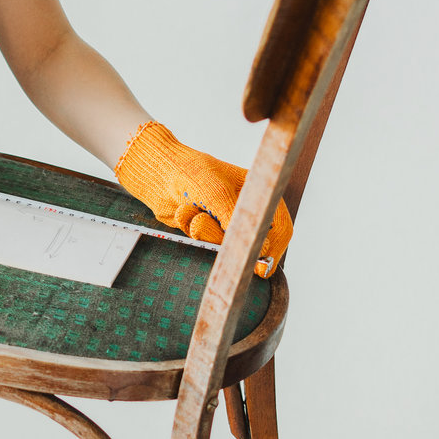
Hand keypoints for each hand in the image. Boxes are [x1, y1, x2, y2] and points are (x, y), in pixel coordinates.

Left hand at [113, 121, 292, 275]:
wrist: (158, 172)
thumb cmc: (192, 174)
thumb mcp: (218, 195)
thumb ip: (238, 223)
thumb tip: (260, 251)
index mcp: (259, 195)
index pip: (281, 230)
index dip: (272, 249)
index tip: (259, 266)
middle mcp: (246, 211)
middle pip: (251, 243)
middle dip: (222, 237)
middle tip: (200, 222)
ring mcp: (226, 222)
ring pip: (225, 246)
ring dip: (203, 230)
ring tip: (191, 209)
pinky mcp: (207, 231)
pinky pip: (205, 243)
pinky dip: (191, 229)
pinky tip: (184, 210)